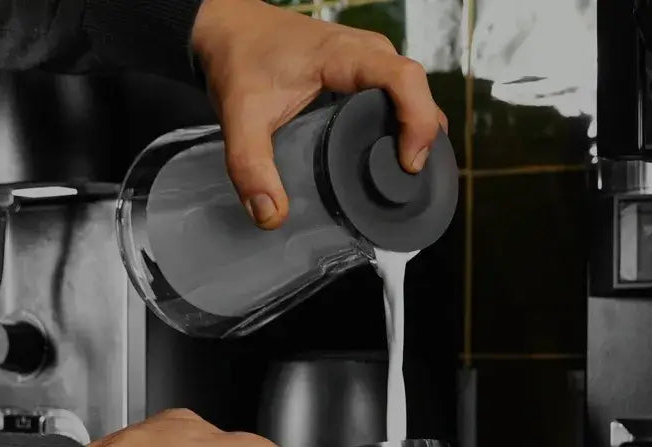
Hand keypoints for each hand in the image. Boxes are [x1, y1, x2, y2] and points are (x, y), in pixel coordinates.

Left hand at [192, 0, 450, 229]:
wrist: (229, 28)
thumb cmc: (240, 57)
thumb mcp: (240, 115)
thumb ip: (250, 165)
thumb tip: (270, 214)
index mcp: (344, 55)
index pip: (403, 78)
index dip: (418, 120)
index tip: (408, 162)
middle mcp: (366, 52)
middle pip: (417, 88)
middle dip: (423, 133)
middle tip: (406, 176)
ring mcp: (369, 58)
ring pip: (413, 90)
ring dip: (416, 128)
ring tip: (401, 170)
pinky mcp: (364, 68)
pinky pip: (399, 92)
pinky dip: (403, 120)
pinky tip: (389, 152)